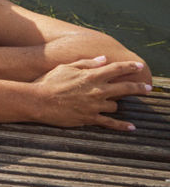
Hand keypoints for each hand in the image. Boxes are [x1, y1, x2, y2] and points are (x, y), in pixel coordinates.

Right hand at [32, 56, 151, 130]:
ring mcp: (94, 106)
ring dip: (116, 104)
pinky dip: (122, 126)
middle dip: (139, 88)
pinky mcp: (89, 118)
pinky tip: (131, 127)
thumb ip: (86, 63)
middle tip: (149, 88)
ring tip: (115, 103)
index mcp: (91, 76)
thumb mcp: (66, 68)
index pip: (116, 69)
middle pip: (125, 88)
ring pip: (115, 106)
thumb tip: (103, 60)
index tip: (139, 67)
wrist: (37, 101)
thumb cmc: (48, 82)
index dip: (129, 67)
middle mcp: (96, 91)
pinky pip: (110, 123)